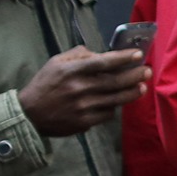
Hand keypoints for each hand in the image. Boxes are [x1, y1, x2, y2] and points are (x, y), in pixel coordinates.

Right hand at [18, 47, 148, 136]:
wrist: (29, 114)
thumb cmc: (45, 84)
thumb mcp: (56, 63)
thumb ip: (78, 55)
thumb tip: (101, 53)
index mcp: (72, 71)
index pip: (103, 62)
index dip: (123, 58)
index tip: (138, 54)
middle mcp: (79, 88)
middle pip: (115, 81)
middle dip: (135, 75)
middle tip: (146, 70)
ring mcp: (83, 107)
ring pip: (117, 99)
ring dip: (132, 92)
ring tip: (142, 86)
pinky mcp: (85, 122)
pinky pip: (108, 113)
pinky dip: (115, 106)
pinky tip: (119, 101)